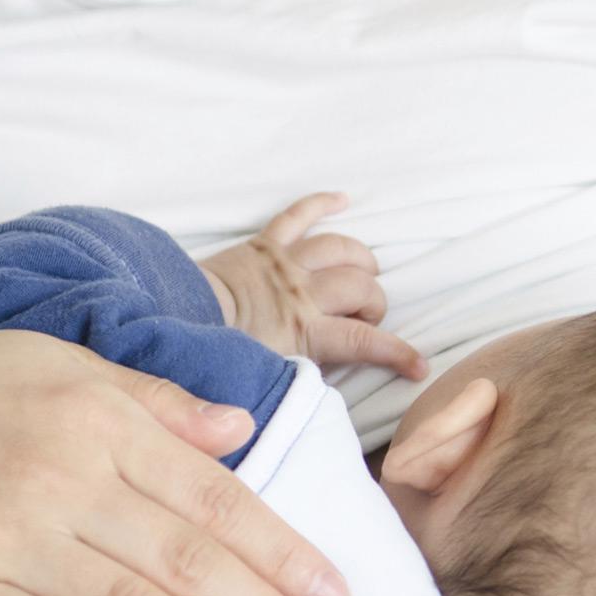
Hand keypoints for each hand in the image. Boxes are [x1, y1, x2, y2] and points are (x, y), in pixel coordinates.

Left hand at [199, 193, 429, 379]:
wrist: (176, 317)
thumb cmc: (218, 354)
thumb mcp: (266, 379)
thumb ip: (296, 383)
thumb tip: (318, 396)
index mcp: (305, 331)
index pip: (366, 341)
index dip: (400, 353)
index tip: (419, 366)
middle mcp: (303, 293)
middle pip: (362, 287)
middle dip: (375, 303)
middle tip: (367, 317)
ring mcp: (287, 264)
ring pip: (342, 249)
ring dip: (360, 261)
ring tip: (363, 275)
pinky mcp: (266, 244)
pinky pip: (299, 214)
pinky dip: (322, 203)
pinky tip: (343, 199)